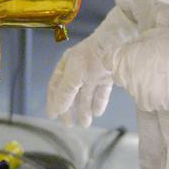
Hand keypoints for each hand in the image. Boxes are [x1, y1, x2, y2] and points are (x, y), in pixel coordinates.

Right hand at [47, 6, 135, 126]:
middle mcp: (79, 69)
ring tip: (85, 124)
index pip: (56, 86)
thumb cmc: (90, 57)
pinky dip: (99, 102)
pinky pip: (101, 91)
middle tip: (68, 125)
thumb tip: (57, 109)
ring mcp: (93, 72)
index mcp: (66, 65)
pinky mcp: (108, 75)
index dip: (53, 101)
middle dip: (70, 109)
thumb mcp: (73, 75)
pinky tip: (98, 113)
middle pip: (71, 92)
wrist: (116, 43)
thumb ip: (65, 93)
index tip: (53, 116)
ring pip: (86, 94)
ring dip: (84, 109)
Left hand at [109, 28, 168, 112]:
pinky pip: (150, 99)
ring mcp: (139, 95)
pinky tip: (168, 83)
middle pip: (122, 78)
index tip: (129, 56)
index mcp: (122, 60)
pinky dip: (156, 94)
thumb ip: (132, 46)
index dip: (119, 58)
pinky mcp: (153, 105)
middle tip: (151, 64)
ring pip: (136, 90)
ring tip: (162, 74)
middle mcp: (126, 80)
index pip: (109, 62)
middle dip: (131, 72)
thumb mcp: (148, 36)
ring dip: (144, 84)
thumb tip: (129, 52)